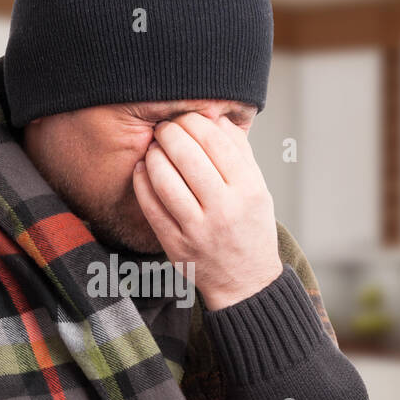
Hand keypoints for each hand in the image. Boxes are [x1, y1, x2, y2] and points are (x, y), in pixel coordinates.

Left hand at [132, 112, 282, 310]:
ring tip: (154, 149)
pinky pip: (151, 207)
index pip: (216, 142)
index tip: (185, 118)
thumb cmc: (250, 228)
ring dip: (154, 156)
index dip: (194, 122)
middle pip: (188, 156)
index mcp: (248, 190)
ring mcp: (198, 229)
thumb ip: (240, 154)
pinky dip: (142, 183)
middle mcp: (224, 209)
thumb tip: (215, 119)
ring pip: (165, 180)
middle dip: (170, 134)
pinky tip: (142, 170)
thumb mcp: (258, 189)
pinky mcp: (176, 245)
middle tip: (164, 128)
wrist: (246, 282)